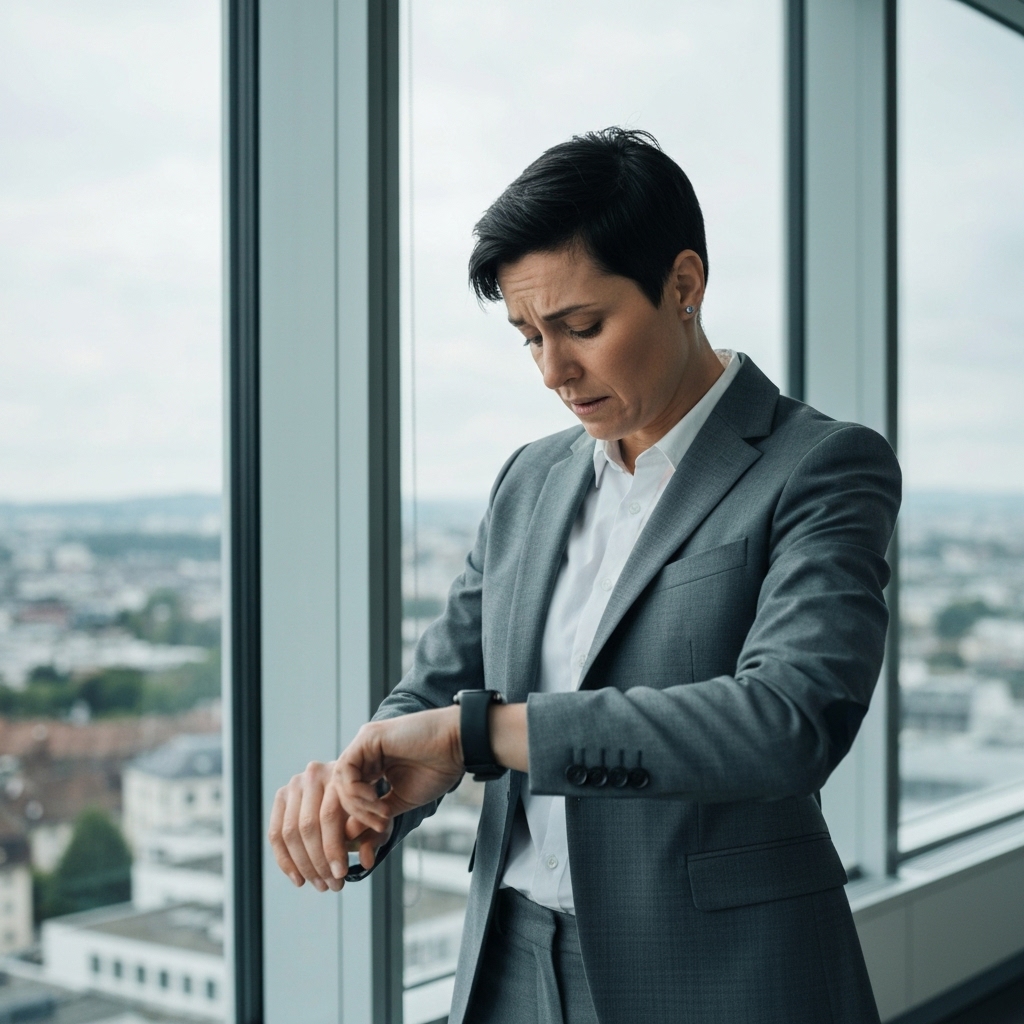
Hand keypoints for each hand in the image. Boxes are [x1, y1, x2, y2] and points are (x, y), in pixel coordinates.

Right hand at [268, 759, 393, 889]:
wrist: (350, 789)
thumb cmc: (366, 807)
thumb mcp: (376, 820)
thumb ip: (373, 837)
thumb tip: (366, 861)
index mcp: (338, 775)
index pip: (330, 816)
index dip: (333, 849)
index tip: (341, 875)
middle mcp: (313, 774)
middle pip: (307, 825)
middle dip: (318, 861)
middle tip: (331, 886)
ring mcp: (294, 785)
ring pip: (290, 832)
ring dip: (303, 865)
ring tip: (318, 885)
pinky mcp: (281, 797)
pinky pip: (276, 833)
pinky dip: (285, 860)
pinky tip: (299, 880)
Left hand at [334, 706, 464, 838]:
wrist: (456, 746)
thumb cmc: (436, 770)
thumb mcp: (400, 800)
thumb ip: (374, 814)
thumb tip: (347, 834)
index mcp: (372, 764)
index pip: (349, 794)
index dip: (359, 817)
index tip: (380, 831)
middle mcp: (365, 752)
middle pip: (341, 788)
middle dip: (356, 814)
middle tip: (380, 827)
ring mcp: (364, 743)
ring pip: (340, 781)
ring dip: (358, 805)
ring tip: (383, 815)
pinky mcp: (367, 737)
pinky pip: (346, 769)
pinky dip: (357, 791)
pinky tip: (377, 800)